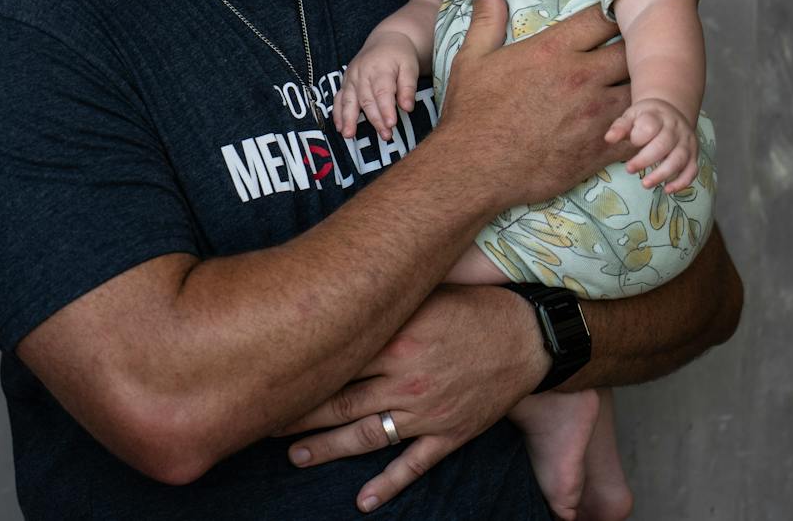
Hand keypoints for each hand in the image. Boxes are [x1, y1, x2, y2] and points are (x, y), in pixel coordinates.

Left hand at [278, 285, 546, 512]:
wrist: (527, 336)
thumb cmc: (472, 307)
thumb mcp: (424, 296)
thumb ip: (384, 305)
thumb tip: (337, 293)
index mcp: (397, 341)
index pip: (336, 363)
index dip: (300, 374)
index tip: (270, 377)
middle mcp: (406, 380)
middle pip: (341, 403)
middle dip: (300, 416)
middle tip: (264, 423)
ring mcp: (427, 412)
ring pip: (367, 437)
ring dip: (328, 449)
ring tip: (296, 457)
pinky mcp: (450, 434)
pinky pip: (413, 465)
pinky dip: (387, 485)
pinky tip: (363, 501)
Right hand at [333, 31, 419, 141]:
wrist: (386, 40)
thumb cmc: (400, 56)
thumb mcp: (410, 66)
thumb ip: (408, 87)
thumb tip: (407, 107)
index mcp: (380, 68)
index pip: (382, 92)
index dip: (386, 109)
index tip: (391, 124)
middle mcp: (362, 73)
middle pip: (367, 99)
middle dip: (374, 119)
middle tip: (385, 136)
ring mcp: (351, 78)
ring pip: (349, 100)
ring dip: (348, 119)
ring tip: (349, 135)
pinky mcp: (345, 82)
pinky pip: (338, 98)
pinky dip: (337, 113)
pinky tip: (339, 127)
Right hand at [438, 0, 631, 208]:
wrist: (473, 170)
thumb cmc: (471, 114)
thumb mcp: (471, 59)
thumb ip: (487, 18)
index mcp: (553, 50)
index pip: (602, 18)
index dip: (613, 14)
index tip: (615, 17)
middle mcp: (581, 77)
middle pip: (632, 50)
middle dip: (636, 48)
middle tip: (638, 49)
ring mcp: (595, 114)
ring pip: (643, 89)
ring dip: (643, 85)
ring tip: (645, 84)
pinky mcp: (601, 148)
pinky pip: (640, 130)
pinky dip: (644, 123)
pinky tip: (642, 121)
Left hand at [607, 97, 697, 192]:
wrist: (670, 113)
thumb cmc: (646, 117)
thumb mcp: (631, 116)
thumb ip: (620, 127)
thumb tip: (609, 139)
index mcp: (658, 116)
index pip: (650, 126)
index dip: (638, 137)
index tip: (630, 142)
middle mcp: (676, 128)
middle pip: (664, 145)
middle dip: (645, 160)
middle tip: (629, 169)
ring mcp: (687, 142)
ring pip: (679, 159)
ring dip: (662, 174)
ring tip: (645, 184)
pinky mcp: (694, 154)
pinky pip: (692, 170)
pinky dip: (682, 182)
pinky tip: (668, 190)